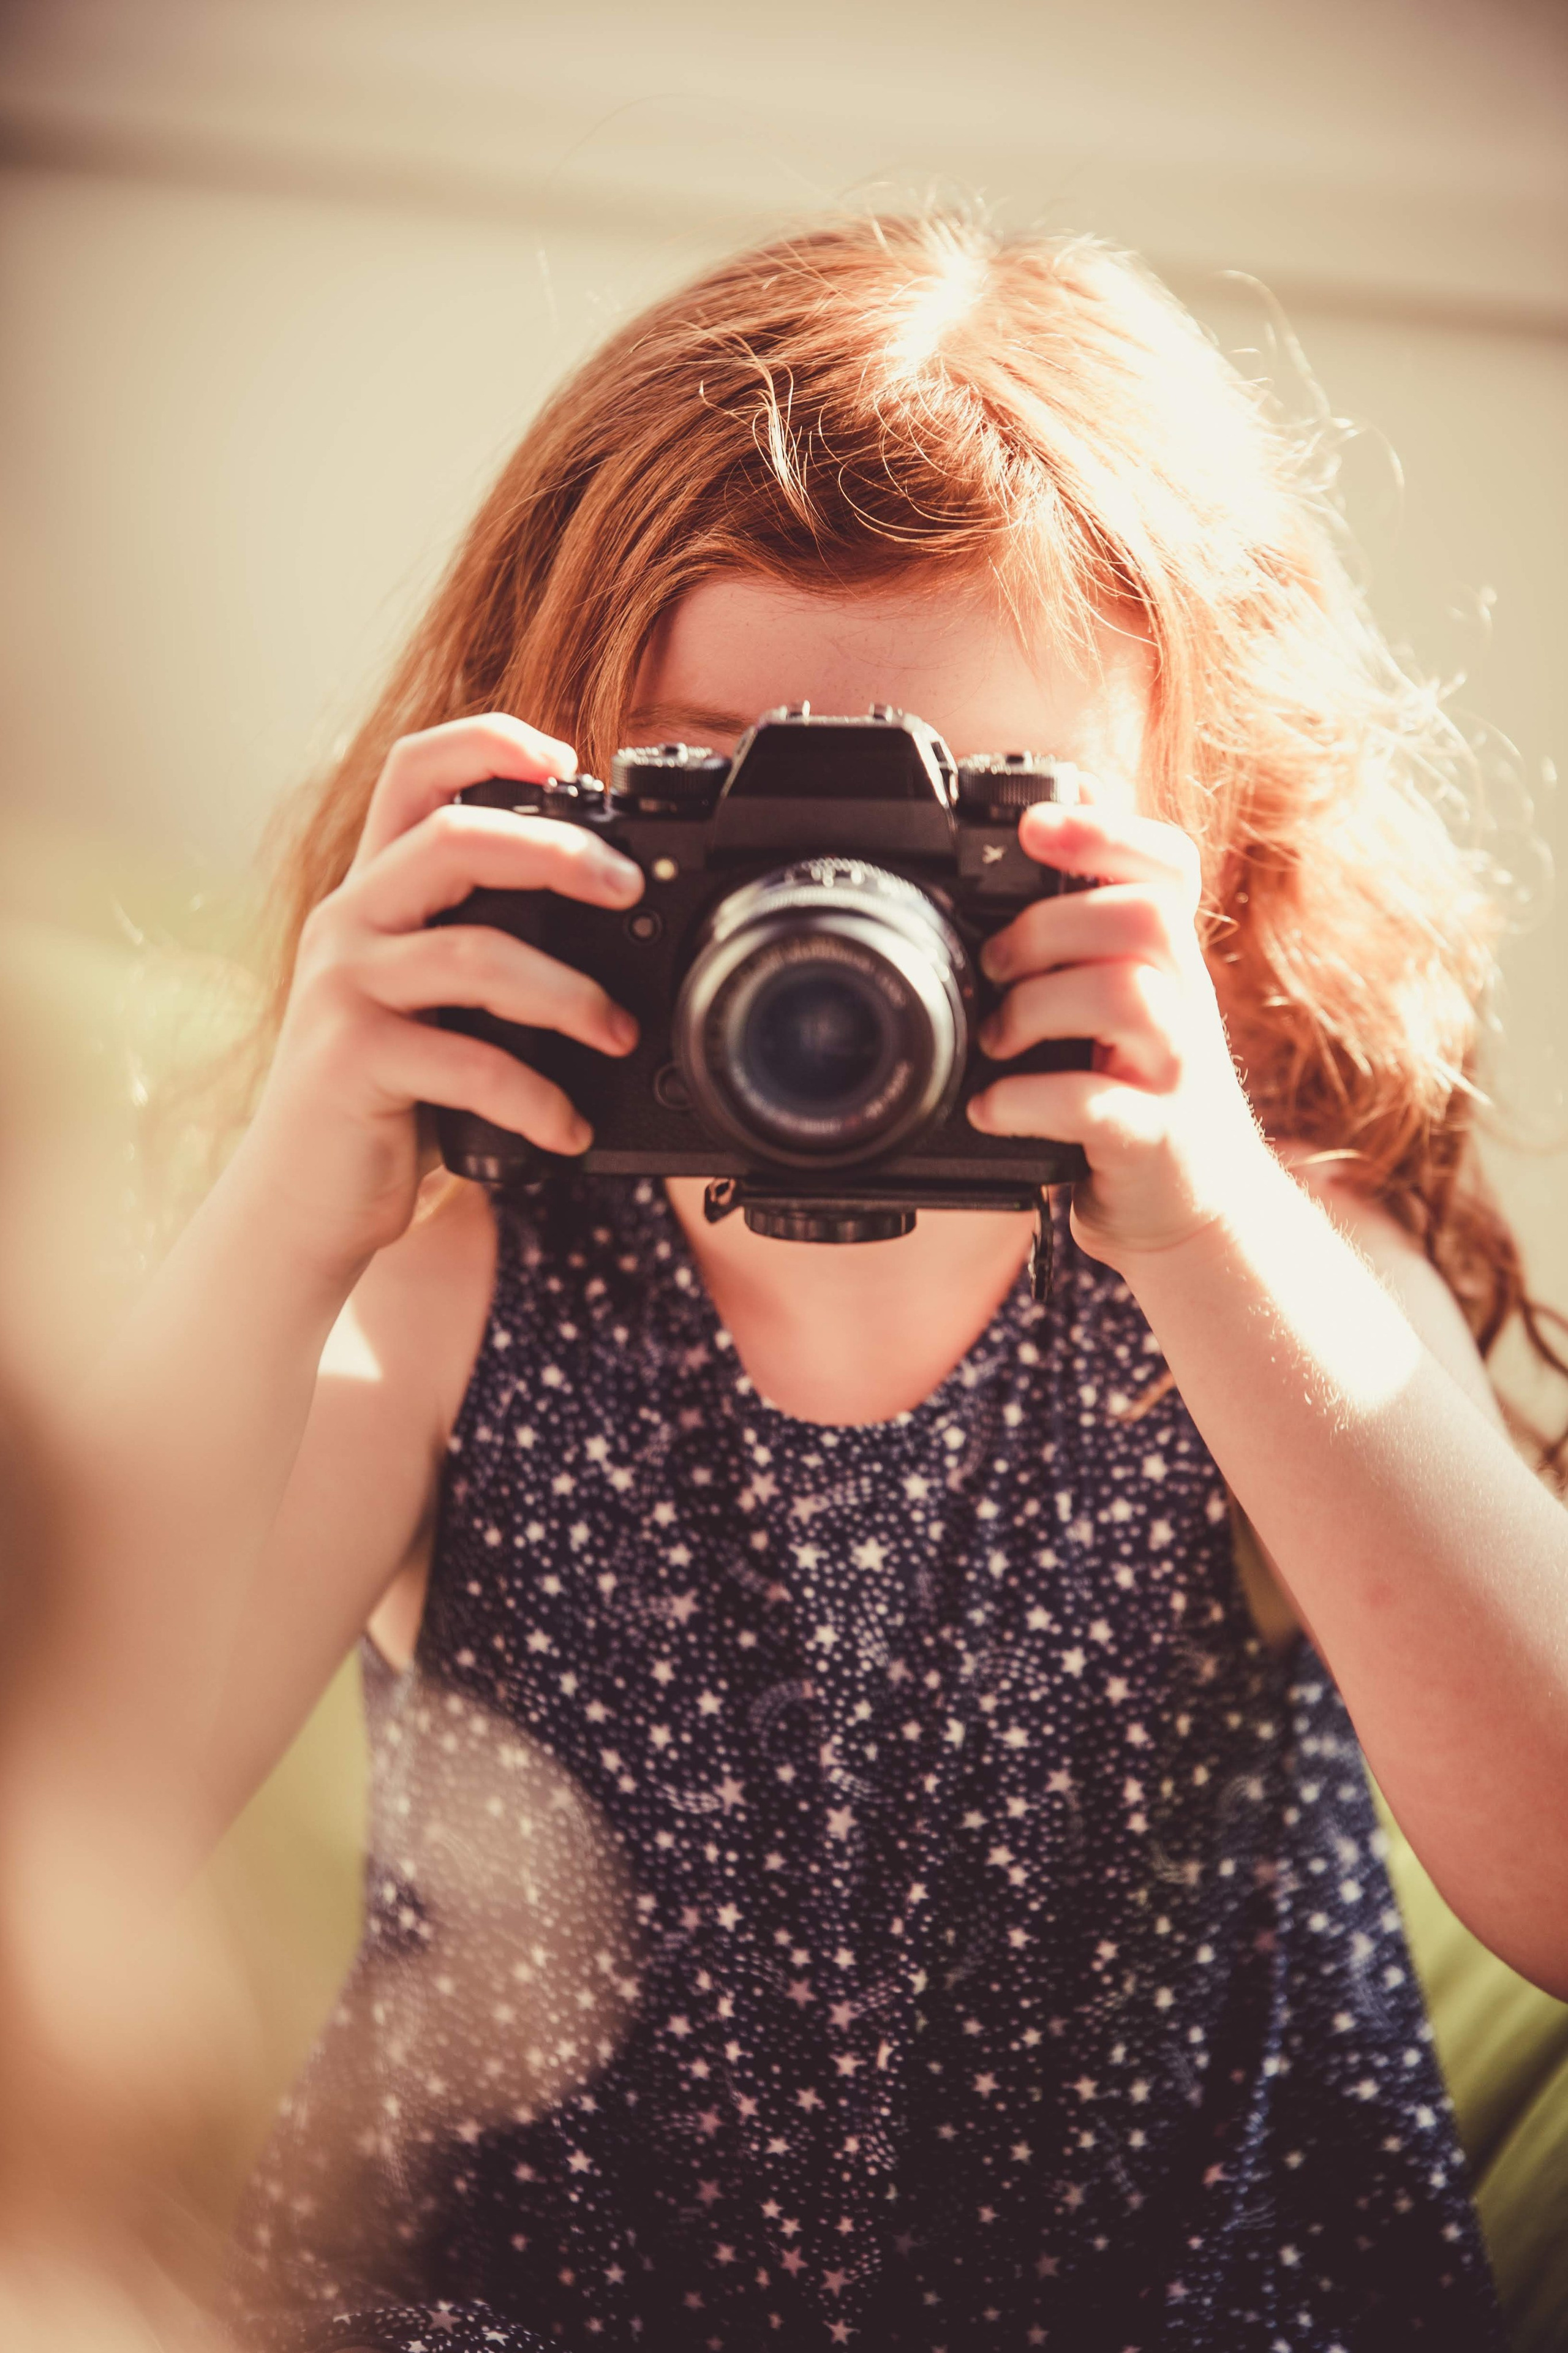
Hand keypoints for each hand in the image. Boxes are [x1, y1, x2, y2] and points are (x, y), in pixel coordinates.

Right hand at [236, 715, 644, 1280]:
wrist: (301, 1199)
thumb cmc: (388, 1098)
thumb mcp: (436, 1005)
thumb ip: (488, 948)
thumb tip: (614, 918)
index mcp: (374, 892)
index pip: (414, 771)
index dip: (488, 741)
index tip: (569, 758)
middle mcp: (349, 923)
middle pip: (452, 838)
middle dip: (555, 851)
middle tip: (628, 889)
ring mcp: (344, 988)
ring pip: (473, 954)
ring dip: (567, 993)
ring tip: (620, 1032)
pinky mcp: (350, 1060)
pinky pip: (469, 1062)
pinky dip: (537, 1096)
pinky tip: (569, 1127)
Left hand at [966, 792, 1272, 1269]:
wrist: (1189, 1210)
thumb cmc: (1134, 1092)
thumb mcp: (1119, 1002)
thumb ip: (1087, 930)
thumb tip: (1035, 826)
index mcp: (1169, 961)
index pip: (1169, 865)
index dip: (1107, 831)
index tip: (1035, 825)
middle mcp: (1185, 1005)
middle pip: (1143, 918)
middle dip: (1051, 924)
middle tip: (996, 964)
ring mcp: (1175, 1073)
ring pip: (1126, 997)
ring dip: (1037, 1006)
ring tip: (997, 1038)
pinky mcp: (1153, 1142)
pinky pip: (1095, 1104)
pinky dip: (1029, 1100)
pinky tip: (990, 1106)